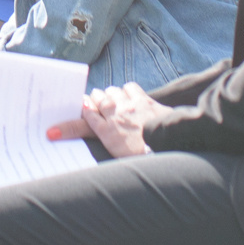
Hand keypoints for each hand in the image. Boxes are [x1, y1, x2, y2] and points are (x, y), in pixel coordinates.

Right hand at [46, 82, 164, 158]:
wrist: (168, 150)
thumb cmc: (142, 157)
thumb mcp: (116, 153)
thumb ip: (101, 135)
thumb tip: (75, 132)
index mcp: (106, 131)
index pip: (87, 111)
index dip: (84, 107)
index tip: (84, 106)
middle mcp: (115, 115)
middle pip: (98, 97)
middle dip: (97, 98)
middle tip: (100, 103)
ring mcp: (130, 106)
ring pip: (112, 90)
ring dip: (112, 94)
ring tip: (116, 100)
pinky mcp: (145, 101)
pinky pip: (130, 87)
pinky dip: (128, 90)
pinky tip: (131, 96)